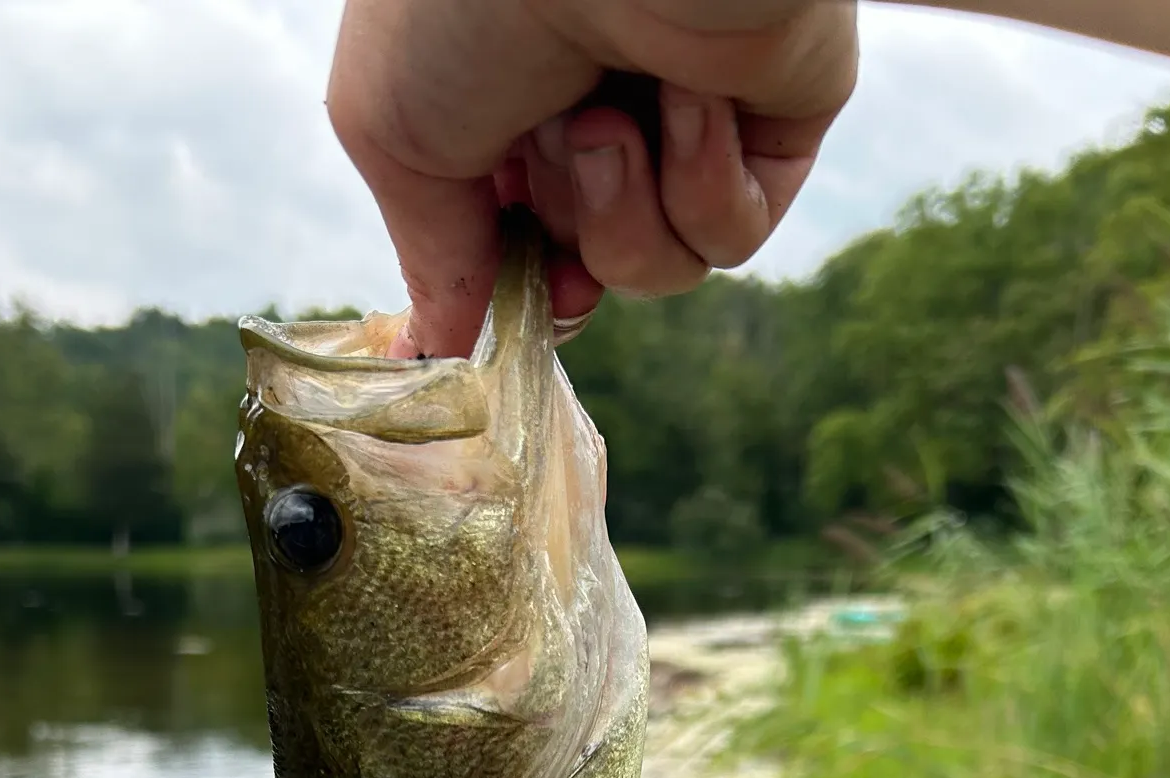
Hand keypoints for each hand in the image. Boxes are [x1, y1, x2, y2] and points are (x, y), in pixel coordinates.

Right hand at [327, 0, 857, 356]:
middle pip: (587, 271)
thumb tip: (438, 350)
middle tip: (555, 146)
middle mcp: (600, 115)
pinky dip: (702, 186)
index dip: (513, 289)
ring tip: (610, 121)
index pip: (519, 248)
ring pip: (661, 269)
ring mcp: (688, 123)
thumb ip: (428, 257)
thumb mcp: (394, 138)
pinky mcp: (775, 127)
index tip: (502, 304)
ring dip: (623, 218)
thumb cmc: (463, 2)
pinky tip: (692, 96)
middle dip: (564, 237)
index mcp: (507, 111)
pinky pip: (734, 235)